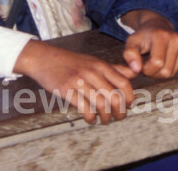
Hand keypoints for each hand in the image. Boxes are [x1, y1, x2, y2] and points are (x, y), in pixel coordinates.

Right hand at [13, 41, 135, 123]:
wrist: (43, 58)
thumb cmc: (70, 61)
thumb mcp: (93, 61)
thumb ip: (114, 69)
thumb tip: (134, 73)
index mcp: (100, 65)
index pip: (123, 82)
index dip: (129, 97)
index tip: (128, 105)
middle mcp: (92, 72)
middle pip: (114, 96)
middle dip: (120, 112)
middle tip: (118, 117)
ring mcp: (79, 81)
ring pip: (101, 104)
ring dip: (106, 117)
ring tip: (104, 120)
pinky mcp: (66, 90)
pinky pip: (83, 108)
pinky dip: (90, 117)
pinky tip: (91, 119)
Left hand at [120, 10, 177, 78]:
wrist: (157, 25)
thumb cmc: (143, 36)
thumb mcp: (132, 42)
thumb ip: (129, 55)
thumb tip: (136, 69)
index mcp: (161, 35)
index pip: (156, 64)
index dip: (146, 69)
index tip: (141, 64)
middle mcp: (177, 38)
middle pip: (166, 71)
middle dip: (154, 73)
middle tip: (149, 64)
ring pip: (174, 73)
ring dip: (162, 71)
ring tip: (157, 60)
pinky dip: (173, 68)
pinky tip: (167, 58)